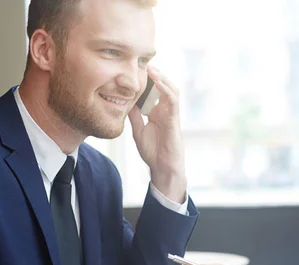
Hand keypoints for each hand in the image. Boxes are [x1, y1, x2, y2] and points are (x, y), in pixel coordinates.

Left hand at [128, 66, 185, 202]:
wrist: (162, 168)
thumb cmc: (153, 152)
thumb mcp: (138, 131)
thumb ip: (134, 116)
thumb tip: (124, 102)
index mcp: (157, 112)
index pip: (152, 92)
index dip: (145, 80)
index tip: (134, 69)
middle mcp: (165, 110)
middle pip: (162, 87)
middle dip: (155, 74)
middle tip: (142, 63)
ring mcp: (171, 114)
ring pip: (170, 89)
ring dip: (161, 78)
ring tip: (151, 68)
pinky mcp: (174, 119)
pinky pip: (173, 100)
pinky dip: (166, 89)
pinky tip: (157, 81)